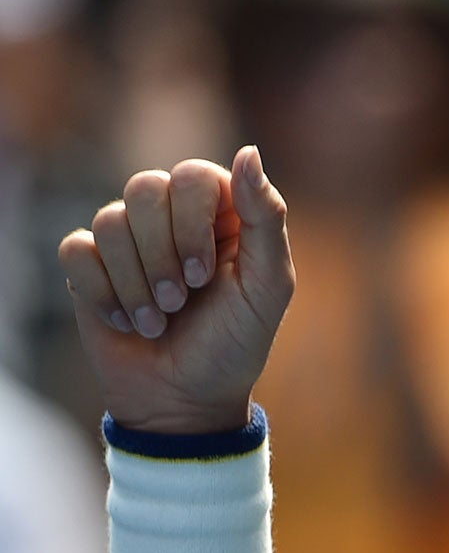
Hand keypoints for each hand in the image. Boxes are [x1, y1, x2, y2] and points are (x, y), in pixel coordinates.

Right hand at [57, 146, 294, 434]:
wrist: (186, 401)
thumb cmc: (234, 345)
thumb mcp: (267, 289)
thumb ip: (266, 220)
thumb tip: (249, 151)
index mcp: (222, 216)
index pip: (194, 176)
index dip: (192, 221)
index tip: (205, 275)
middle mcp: (172, 219)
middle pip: (144, 189)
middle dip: (162, 254)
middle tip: (181, 301)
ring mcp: (128, 239)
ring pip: (109, 221)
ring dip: (136, 283)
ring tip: (158, 322)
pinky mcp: (91, 265)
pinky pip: (77, 249)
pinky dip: (103, 293)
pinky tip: (127, 323)